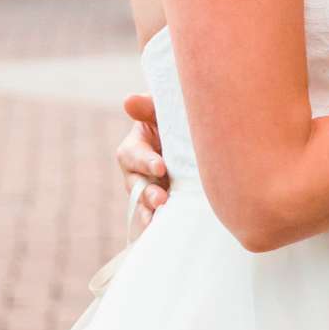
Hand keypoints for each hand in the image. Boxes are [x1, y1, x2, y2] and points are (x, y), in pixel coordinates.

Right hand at [117, 94, 168, 228]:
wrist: (199, 134)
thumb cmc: (177, 116)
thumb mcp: (163, 108)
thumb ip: (148, 107)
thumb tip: (129, 101)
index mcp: (136, 145)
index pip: (132, 154)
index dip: (144, 161)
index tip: (161, 167)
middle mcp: (138, 169)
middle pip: (135, 184)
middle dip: (147, 192)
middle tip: (161, 198)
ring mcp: (151, 186)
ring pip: (143, 202)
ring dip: (151, 210)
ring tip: (162, 215)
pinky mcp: (164, 199)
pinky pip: (155, 213)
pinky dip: (157, 222)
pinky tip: (163, 228)